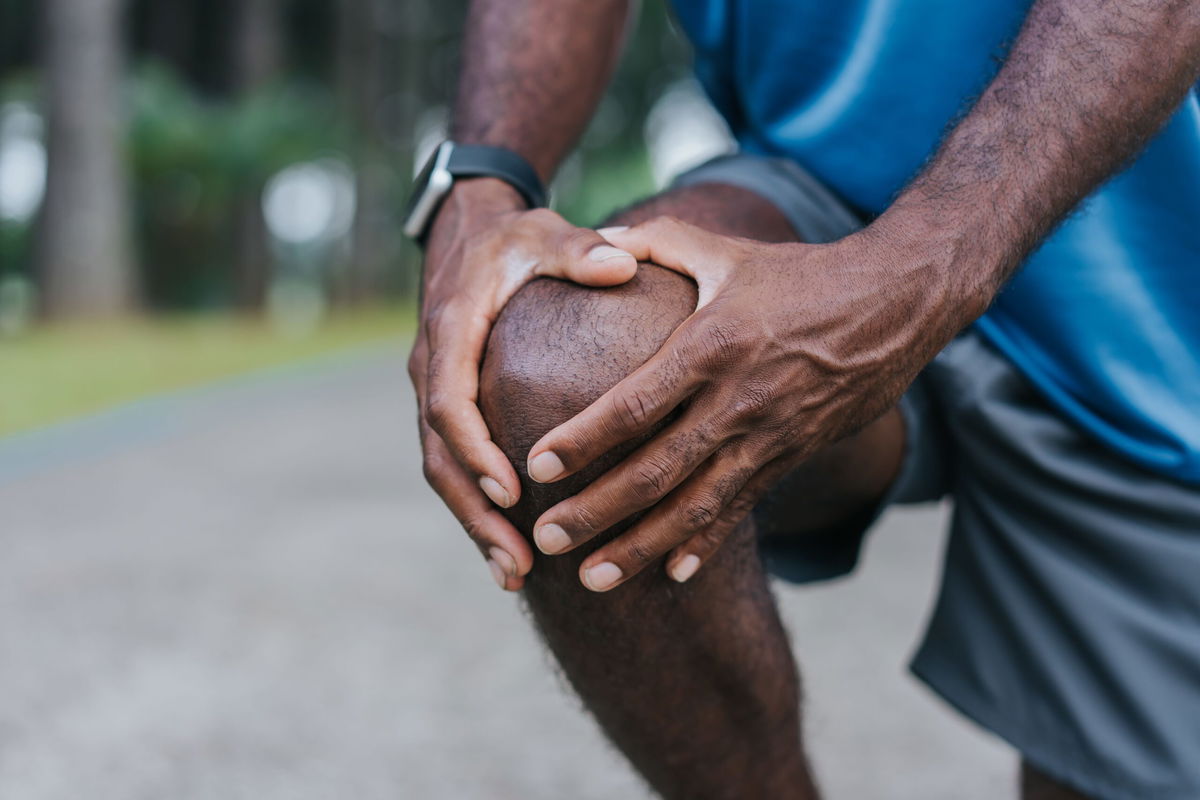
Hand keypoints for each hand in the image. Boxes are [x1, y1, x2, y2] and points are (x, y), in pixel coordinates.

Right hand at [409, 178, 637, 590]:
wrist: (469, 234)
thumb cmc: (514, 238)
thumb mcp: (544, 234)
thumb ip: (580, 250)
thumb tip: (621, 263)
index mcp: (451, 332)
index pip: (450, 401)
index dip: (475, 448)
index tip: (510, 489)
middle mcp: (433, 368)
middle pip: (440, 455)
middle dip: (475, 512)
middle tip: (517, 563)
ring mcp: (437, 391)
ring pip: (443, 470)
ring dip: (474, 523)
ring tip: (514, 574)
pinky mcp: (450, 406)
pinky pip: (456, 465)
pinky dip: (478, 507)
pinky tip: (511, 550)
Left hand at [524, 215, 962, 590]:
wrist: (896, 305)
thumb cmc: (801, 273)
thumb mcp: (725, 250)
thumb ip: (656, 243)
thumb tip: (597, 242)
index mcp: (713, 346)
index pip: (635, 404)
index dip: (584, 438)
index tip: (537, 465)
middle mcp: (738, 401)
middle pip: (655, 470)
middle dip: (597, 511)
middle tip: (546, 537)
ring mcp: (768, 437)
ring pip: (695, 506)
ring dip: (640, 547)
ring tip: (591, 580)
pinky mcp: (791, 457)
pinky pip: (741, 509)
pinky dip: (706, 544)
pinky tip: (673, 575)